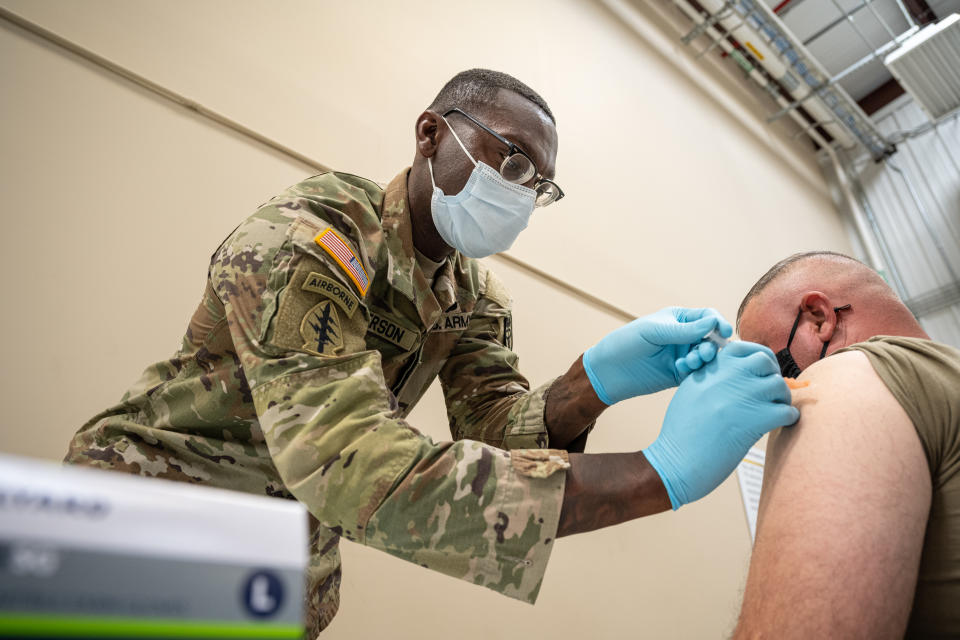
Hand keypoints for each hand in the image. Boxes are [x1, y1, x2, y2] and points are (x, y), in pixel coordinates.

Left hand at [582, 307, 731, 403]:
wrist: (609, 371)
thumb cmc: (626, 343)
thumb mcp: (654, 332)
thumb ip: (683, 330)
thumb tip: (713, 322)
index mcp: (680, 318)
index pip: (708, 317)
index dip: (718, 323)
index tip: (723, 332)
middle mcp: (685, 336)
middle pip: (712, 338)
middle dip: (712, 345)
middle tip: (703, 353)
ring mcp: (684, 355)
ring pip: (707, 356)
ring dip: (704, 358)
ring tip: (691, 362)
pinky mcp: (680, 374)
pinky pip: (698, 372)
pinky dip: (695, 370)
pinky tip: (681, 369)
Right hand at [643, 341, 799, 508]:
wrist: (679, 459)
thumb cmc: (683, 430)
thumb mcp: (692, 390)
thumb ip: (714, 375)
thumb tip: (740, 372)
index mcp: (713, 366)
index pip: (746, 348)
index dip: (759, 359)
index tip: (760, 373)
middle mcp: (730, 375)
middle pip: (766, 362)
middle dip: (772, 376)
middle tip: (769, 394)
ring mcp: (745, 395)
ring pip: (780, 386)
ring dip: (781, 399)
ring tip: (773, 412)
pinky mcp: (757, 419)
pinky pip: (787, 411)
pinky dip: (788, 419)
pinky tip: (778, 425)